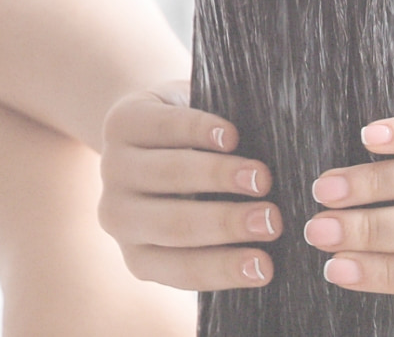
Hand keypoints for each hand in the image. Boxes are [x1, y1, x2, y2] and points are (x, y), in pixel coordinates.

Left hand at [97, 80, 282, 290]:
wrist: (148, 128)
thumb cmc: (192, 186)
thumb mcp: (201, 217)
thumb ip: (227, 237)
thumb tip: (277, 246)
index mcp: (141, 254)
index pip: (183, 270)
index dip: (225, 269)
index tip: (266, 267)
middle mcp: (119, 217)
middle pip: (175, 225)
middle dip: (227, 223)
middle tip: (272, 220)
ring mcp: (115, 169)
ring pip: (170, 175)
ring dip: (219, 176)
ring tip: (262, 178)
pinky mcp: (121, 123)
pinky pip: (164, 128)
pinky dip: (200, 131)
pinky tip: (230, 136)